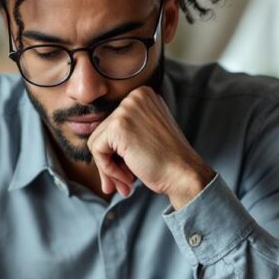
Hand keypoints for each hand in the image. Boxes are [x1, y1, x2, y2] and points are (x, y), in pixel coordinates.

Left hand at [88, 86, 215, 208]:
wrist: (184, 174)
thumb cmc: (168, 160)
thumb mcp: (146, 134)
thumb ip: (124, 132)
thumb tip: (94, 144)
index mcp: (143, 95)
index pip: (113, 123)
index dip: (117, 151)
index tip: (129, 169)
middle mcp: (134, 97)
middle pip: (103, 132)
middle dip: (111, 161)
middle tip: (125, 182)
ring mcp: (126, 110)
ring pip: (97, 142)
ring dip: (109, 168)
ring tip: (127, 182)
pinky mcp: (117, 126)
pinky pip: (97, 150)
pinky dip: (108, 169)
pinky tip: (128, 179)